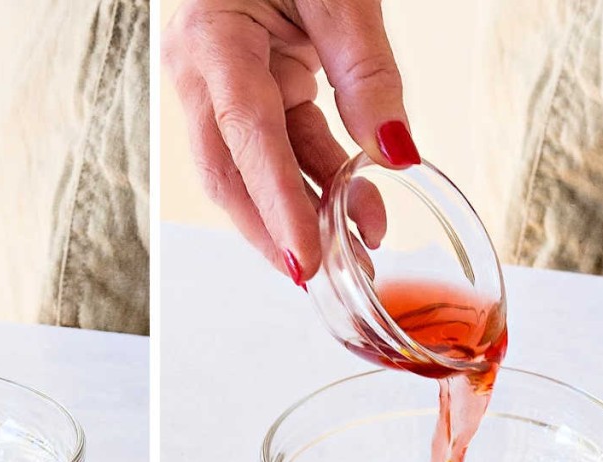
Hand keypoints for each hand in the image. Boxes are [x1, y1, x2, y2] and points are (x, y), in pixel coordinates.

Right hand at [164, 0, 415, 285]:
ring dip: (302, 212)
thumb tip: (400, 156)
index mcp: (213, 41)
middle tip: (319, 278)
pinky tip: (357, 208)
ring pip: (252, 169)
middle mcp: (202, 72)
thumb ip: (369, 73)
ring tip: (361, 249)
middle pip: (228, 174)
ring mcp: (219, 85)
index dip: (275, 202)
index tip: (306, 256)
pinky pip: (277, 146)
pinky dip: (315, 180)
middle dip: (272, 230)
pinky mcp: (247, 91)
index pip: (246, 137)